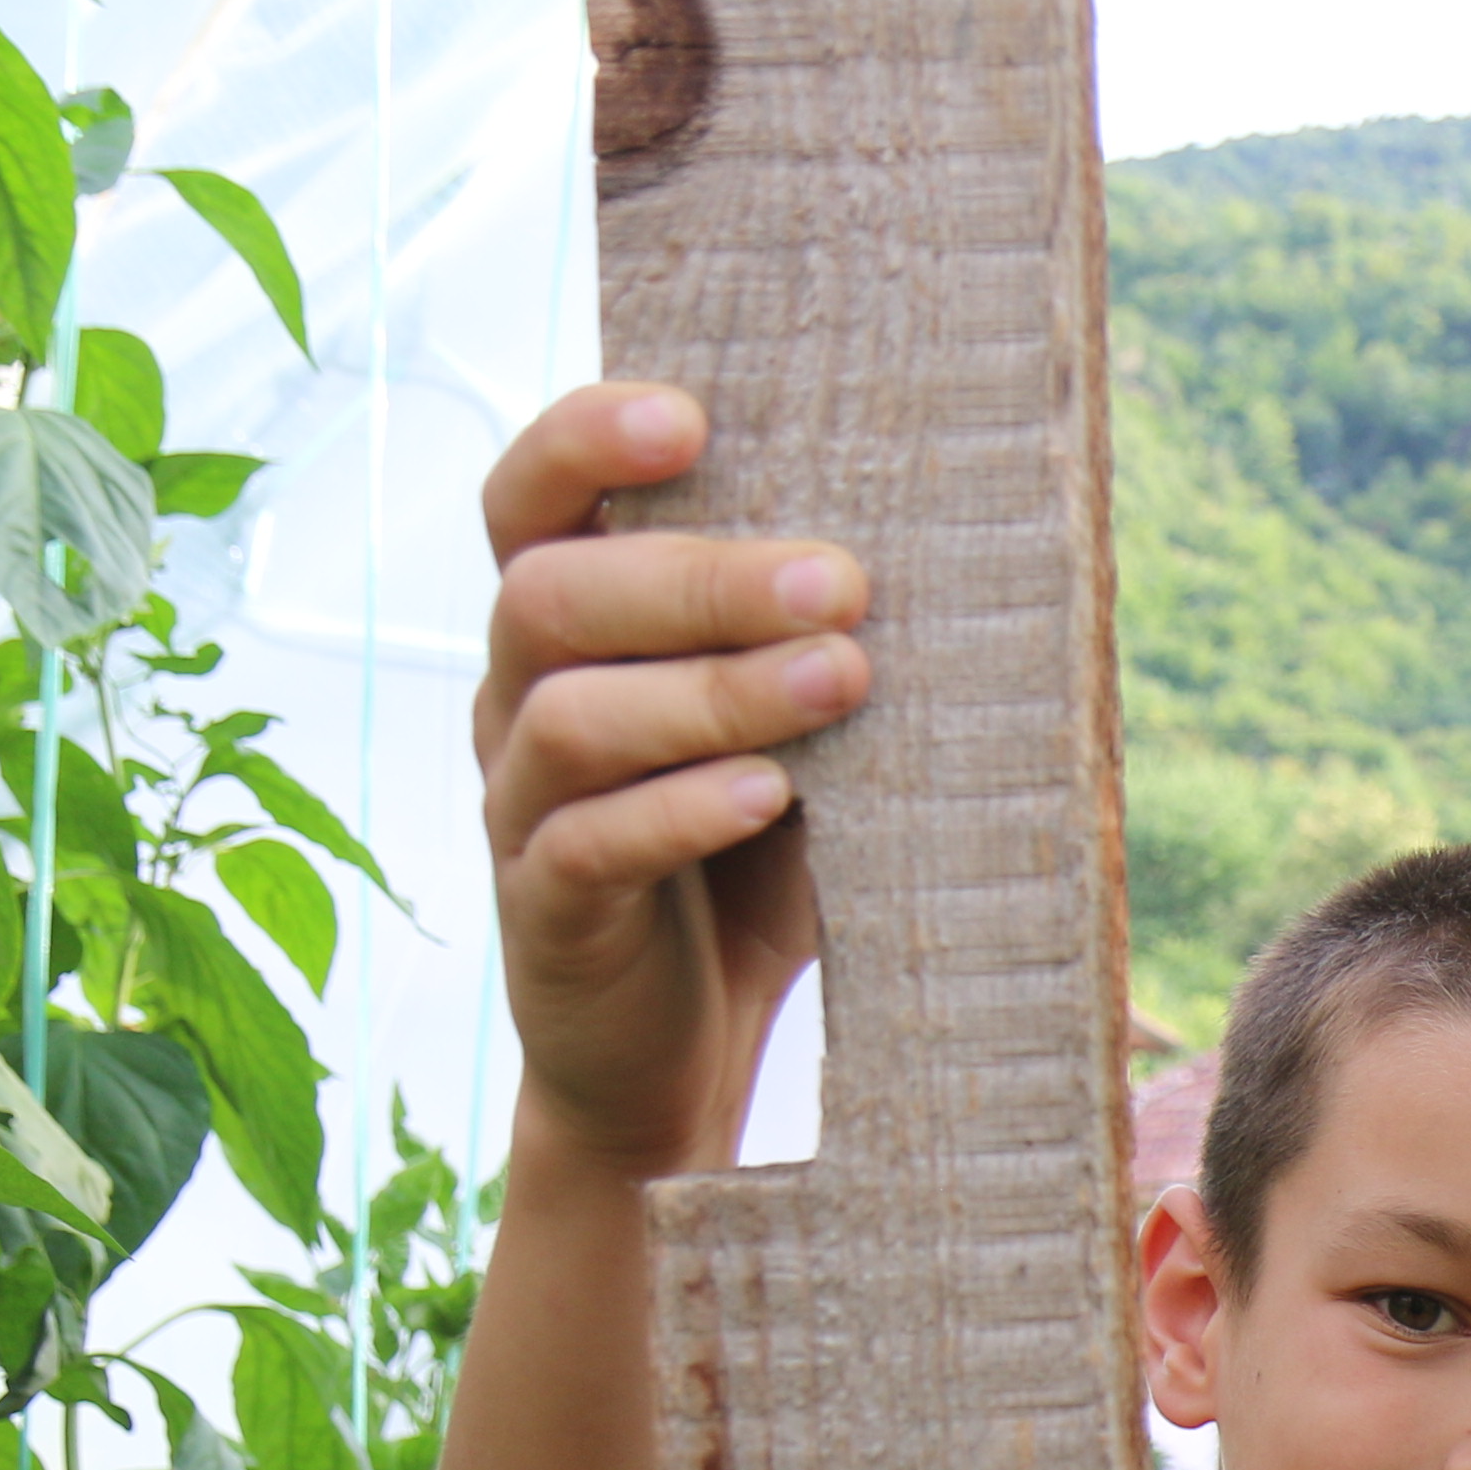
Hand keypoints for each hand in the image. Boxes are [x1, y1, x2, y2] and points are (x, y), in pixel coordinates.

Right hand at [474, 382, 871, 1177]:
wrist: (680, 1053)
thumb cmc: (749, 863)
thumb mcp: (796, 738)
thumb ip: (816, 646)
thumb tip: (954, 554)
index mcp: (565, 630)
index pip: (528, 498)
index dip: (583, 439)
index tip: (691, 416)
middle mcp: (516, 698)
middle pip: (552, 594)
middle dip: (698, 578)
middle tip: (837, 581)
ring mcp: (518, 805)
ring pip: (569, 717)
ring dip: (711, 690)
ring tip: (839, 680)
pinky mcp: (543, 911)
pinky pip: (586, 845)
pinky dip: (679, 812)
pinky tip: (769, 796)